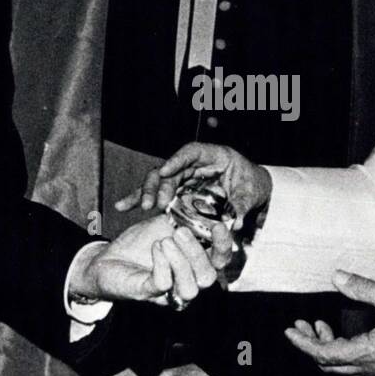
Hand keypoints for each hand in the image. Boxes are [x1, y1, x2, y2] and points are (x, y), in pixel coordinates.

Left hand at [71, 215, 226, 304]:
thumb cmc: (139, 243)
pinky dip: (162, 264)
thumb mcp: (166, 224)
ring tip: (165, 241)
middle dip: (198, 253)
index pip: (220, 261)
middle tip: (180, 231)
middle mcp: (186, 280)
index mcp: (195, 264)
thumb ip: (187, 217)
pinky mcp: (147, 292)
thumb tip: (206, 202)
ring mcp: (168, 291)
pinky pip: (163, 285)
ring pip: (191, 288)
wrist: (107, 256)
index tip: (218, 226)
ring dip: (182, 261)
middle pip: (208, 277)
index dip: (224, 246)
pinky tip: (155, 248)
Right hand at [116, 142, 271, 221]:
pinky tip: (122, 206)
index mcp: (214, 155)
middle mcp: (194, 164)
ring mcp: (184, 176)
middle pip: (170, 168)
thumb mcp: (251, 193)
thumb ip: (241, 206)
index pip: (191, 152)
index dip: (177, 159)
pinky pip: (156, 193)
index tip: (164, 170)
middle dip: (159, 185)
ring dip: (146, 192)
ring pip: (159, 180)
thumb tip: (235, 223)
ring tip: (139, 207)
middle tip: (153, 204)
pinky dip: (139, 198)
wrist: (252, 190)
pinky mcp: (178, 190)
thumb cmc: (252, 185)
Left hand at [284, 271, 374, 375]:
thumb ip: (364, 289)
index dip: (303, 343)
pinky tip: (357, 344)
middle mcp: (373, 372)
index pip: (323, 354)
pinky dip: (350, 360)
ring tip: (327, 329)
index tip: (291, 331)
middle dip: (313, 346)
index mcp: (368, 354)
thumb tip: (337, 277)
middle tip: (306, 326)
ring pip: (346, 372)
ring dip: (332, 352)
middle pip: (330, 366)